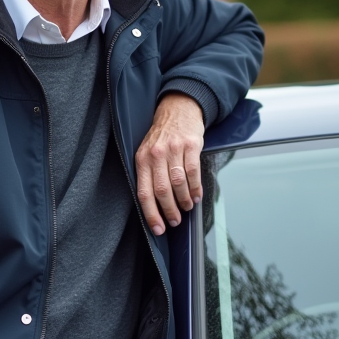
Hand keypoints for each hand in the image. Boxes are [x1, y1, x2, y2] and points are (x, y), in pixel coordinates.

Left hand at [134, 93, 204, 236]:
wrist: (178, 109)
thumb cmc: (162, 137)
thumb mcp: (147, 152)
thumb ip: (149, 175)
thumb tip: (154, 206)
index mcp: (142, 159)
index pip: (143, 192)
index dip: (151, 213)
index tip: (158, 228)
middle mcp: (156, 155)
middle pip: (162, 190)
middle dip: (170, 211)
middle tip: (175, 221)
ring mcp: (174, 149)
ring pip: (178, 183)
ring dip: (184, 200)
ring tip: (186, 207)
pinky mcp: (190, 145)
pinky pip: (193, 172)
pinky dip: (196, 188)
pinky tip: (196, 195)